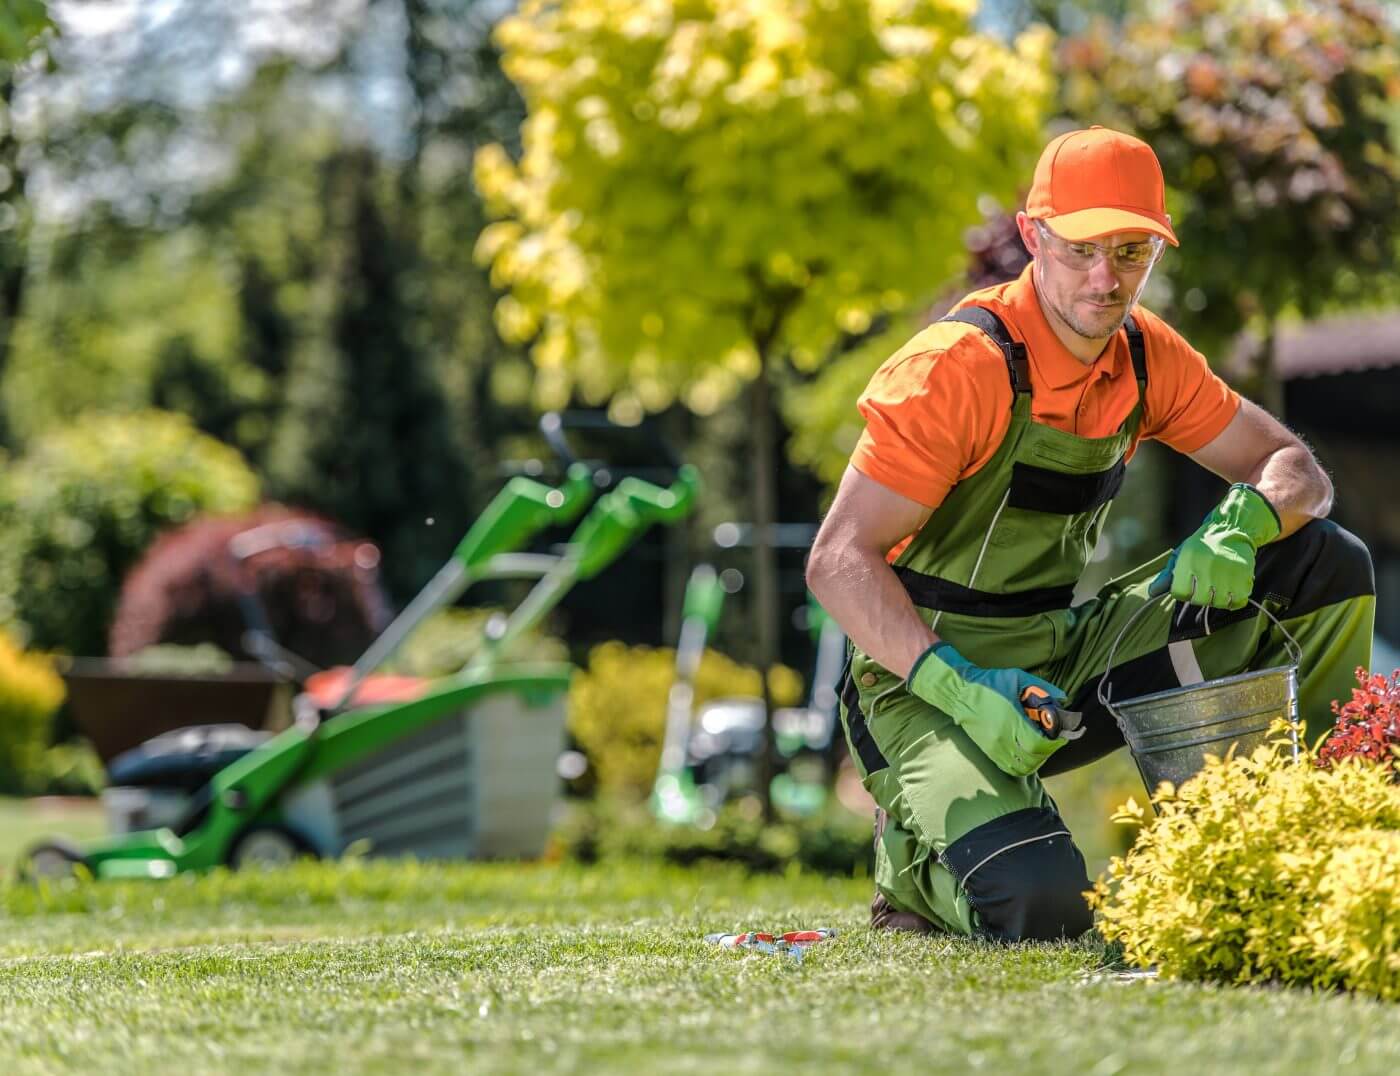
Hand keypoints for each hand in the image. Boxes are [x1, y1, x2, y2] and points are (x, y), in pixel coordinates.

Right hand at [907, 641, 1071, 776]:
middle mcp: (1003, 738)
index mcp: (1011, 721)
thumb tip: (1063, 698)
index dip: (1054, 743)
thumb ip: (1043, 688)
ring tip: (1041, 749)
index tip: (1061, 737)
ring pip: (1022, 767)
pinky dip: (1022, 766)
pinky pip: (1009, 768)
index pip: (1039, 744)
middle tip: (1053, 741)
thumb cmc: (990, 683)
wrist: (960, 692)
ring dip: (1036, 761)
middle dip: (1048, 751)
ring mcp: (994, 747)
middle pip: (1033, 758)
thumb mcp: (1018, 678)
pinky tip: (1027, 755)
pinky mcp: (988, 751)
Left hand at [1149, 484, 1280, 610]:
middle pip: (1200, 599)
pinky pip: (1238, 600)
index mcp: (1188, 560)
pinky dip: (1234, 600)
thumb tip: (1152, 593)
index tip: (1188, 587)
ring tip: (1219, 587)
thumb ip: (1167, 575)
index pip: (1180, 593)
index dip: (1183, 594)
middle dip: (1200, 597)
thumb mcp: (1181, 555)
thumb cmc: (1202, 546)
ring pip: (1219, 602)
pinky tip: (1231, 590)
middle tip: (1205, 587)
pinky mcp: (1244, 574)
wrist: (1232, 529)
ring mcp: (1227, 570)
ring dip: (1218, 600)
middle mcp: (1207, 565)